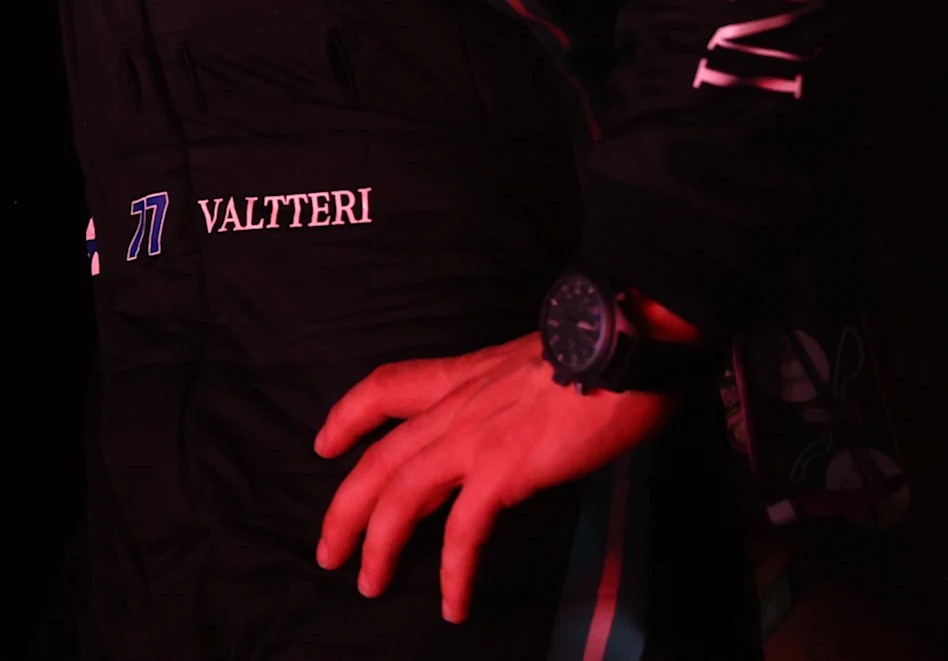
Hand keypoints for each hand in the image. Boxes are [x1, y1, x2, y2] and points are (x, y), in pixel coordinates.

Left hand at [312, 334, 671, 622]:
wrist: (624, 343)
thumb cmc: (599, 350)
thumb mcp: (535, 363)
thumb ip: (512, 395)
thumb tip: (519, 424)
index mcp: (463, 375)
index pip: (385, 386)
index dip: (348, 415)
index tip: (324, 442)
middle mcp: (456, 405)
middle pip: (378, 460)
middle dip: (344, 509)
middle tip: (327, 550)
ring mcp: (474, 438)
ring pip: (400, 495)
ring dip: (378, 545)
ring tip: (369, 584)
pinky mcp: (503, 469)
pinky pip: (464, 532)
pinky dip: (453, 573)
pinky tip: (453, 604)